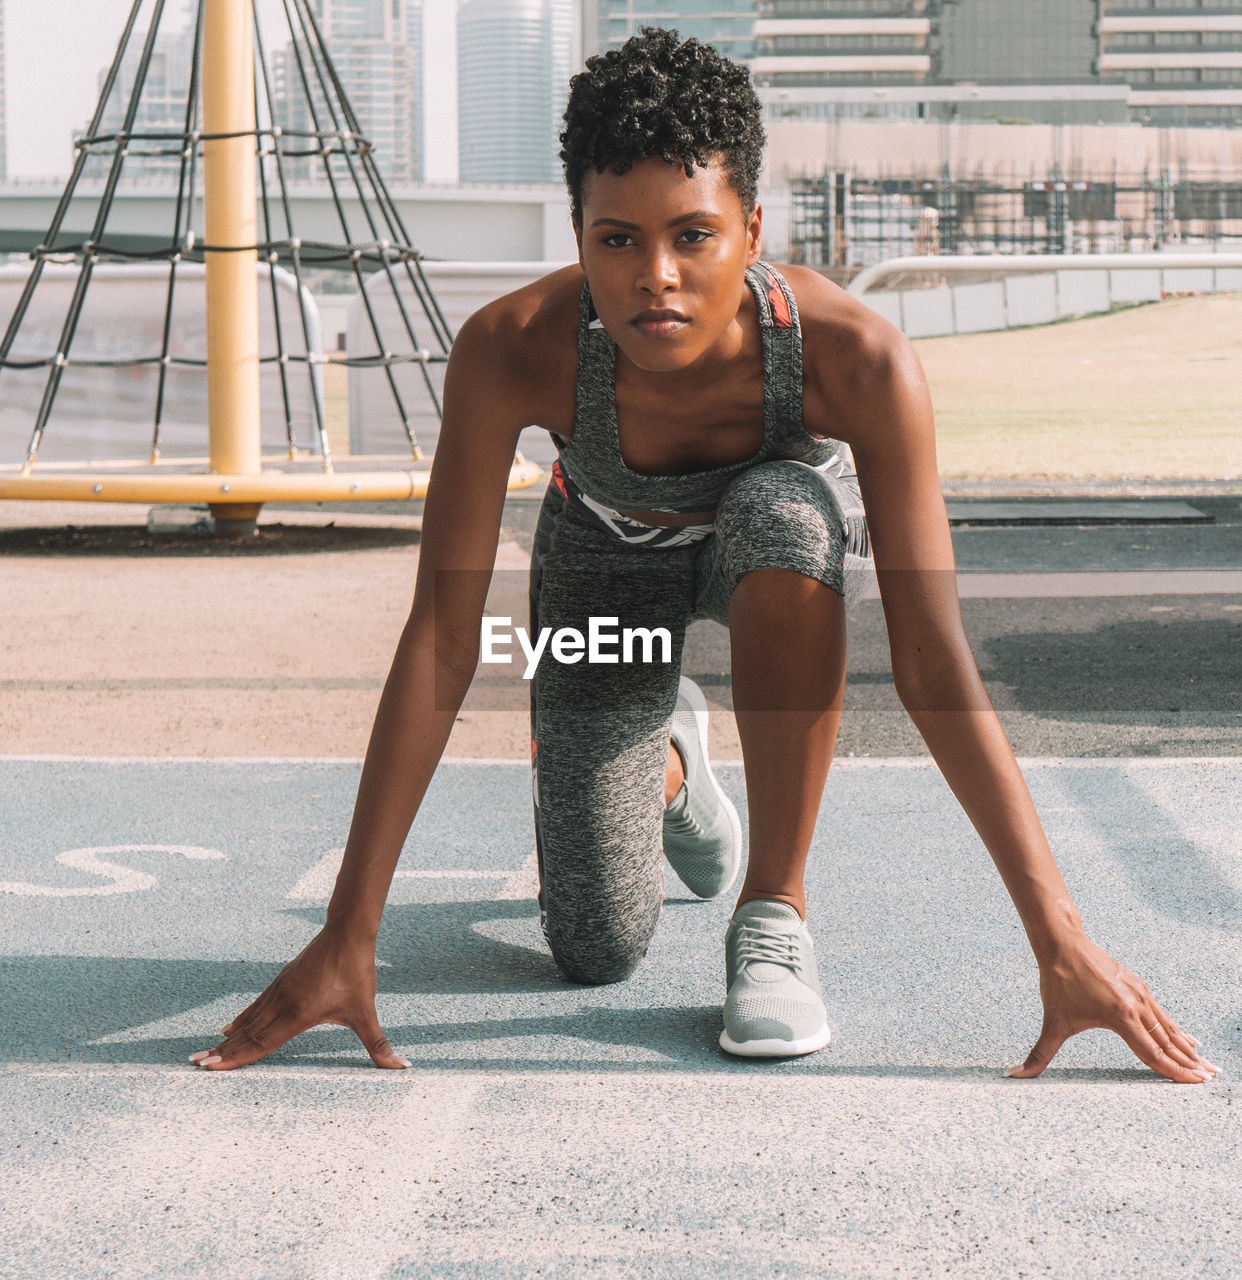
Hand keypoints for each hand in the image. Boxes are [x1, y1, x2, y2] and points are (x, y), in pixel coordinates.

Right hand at [189, 927, 408, 1071]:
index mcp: (298, 1016)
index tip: (211, 1068)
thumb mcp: (366, 1013)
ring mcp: (280, 990)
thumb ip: (379, 1045)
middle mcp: (282, 1004)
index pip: (261, 1043)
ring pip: (249, 1019)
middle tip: (195, 1065)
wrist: (347, 933)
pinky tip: (231, 1024)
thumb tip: (403, 1067)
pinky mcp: (283, 979)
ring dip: (227, 1037)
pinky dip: (242, 1016)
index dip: (236, 1058)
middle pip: (247, 1033)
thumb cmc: (356, 973)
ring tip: (205, 1050)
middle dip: (222, 1051)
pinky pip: (257, 1003)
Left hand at [1005, 933, 1216, 1082]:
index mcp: (1120, 1017)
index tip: (1194, 1083)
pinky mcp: (1137, 985)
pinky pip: (1162, 1013)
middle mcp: (1136, 1005)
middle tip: (1211, 1078)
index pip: (1152, 1053)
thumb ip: (1038, 1055)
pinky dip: (1176, 1029)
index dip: (1173, 1071)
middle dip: (1190, 1063)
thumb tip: (1013, 1075)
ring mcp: (1139, 993)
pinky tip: (1187, 1039)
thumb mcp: (1052, 1022)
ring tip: (1206, 1064)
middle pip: (1168, 1041)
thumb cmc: (1058, 982)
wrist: (1063, 943)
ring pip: (1168, 1027)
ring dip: (1187, 1048)